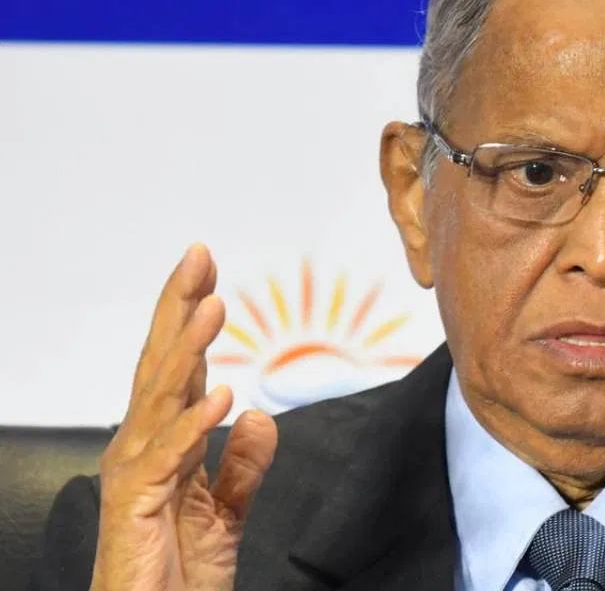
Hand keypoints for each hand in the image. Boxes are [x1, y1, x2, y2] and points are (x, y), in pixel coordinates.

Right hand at [92, 245, 278, 590]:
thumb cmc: (175, 572)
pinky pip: (169, 459)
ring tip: (212, 305)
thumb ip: (242, 463)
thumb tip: (258, 414)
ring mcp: (134, 475)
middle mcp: (140, 448)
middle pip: (159, 364)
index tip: (207, 269)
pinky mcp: (138, 507)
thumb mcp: (224, 510)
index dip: (188, 314)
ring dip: (187, 350)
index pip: (175, 365)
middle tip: (199, 257)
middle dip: (178, 308)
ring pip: (160, 398)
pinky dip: (193, 424)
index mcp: (161, 443)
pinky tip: (219, 393)